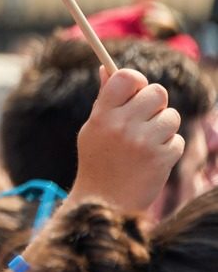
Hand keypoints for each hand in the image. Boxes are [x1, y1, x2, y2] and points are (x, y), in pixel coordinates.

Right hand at [70, 67, 184, 212]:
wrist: (104, 203)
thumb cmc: (98, 161)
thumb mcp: (93, 128)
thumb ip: (105, 99)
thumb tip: (107, 68)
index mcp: (102, 114)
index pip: (126, 77)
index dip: (137, 81)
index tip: (137, 91)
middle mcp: (122, 124)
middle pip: (157, 92)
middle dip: (155, 104)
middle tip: (146, 117)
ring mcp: (142, 141)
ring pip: (171, 117)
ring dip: (164, 128)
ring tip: (147, 142)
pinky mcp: (161, 159)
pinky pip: (177, 141)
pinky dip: (169, 149)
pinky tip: (153, 160)